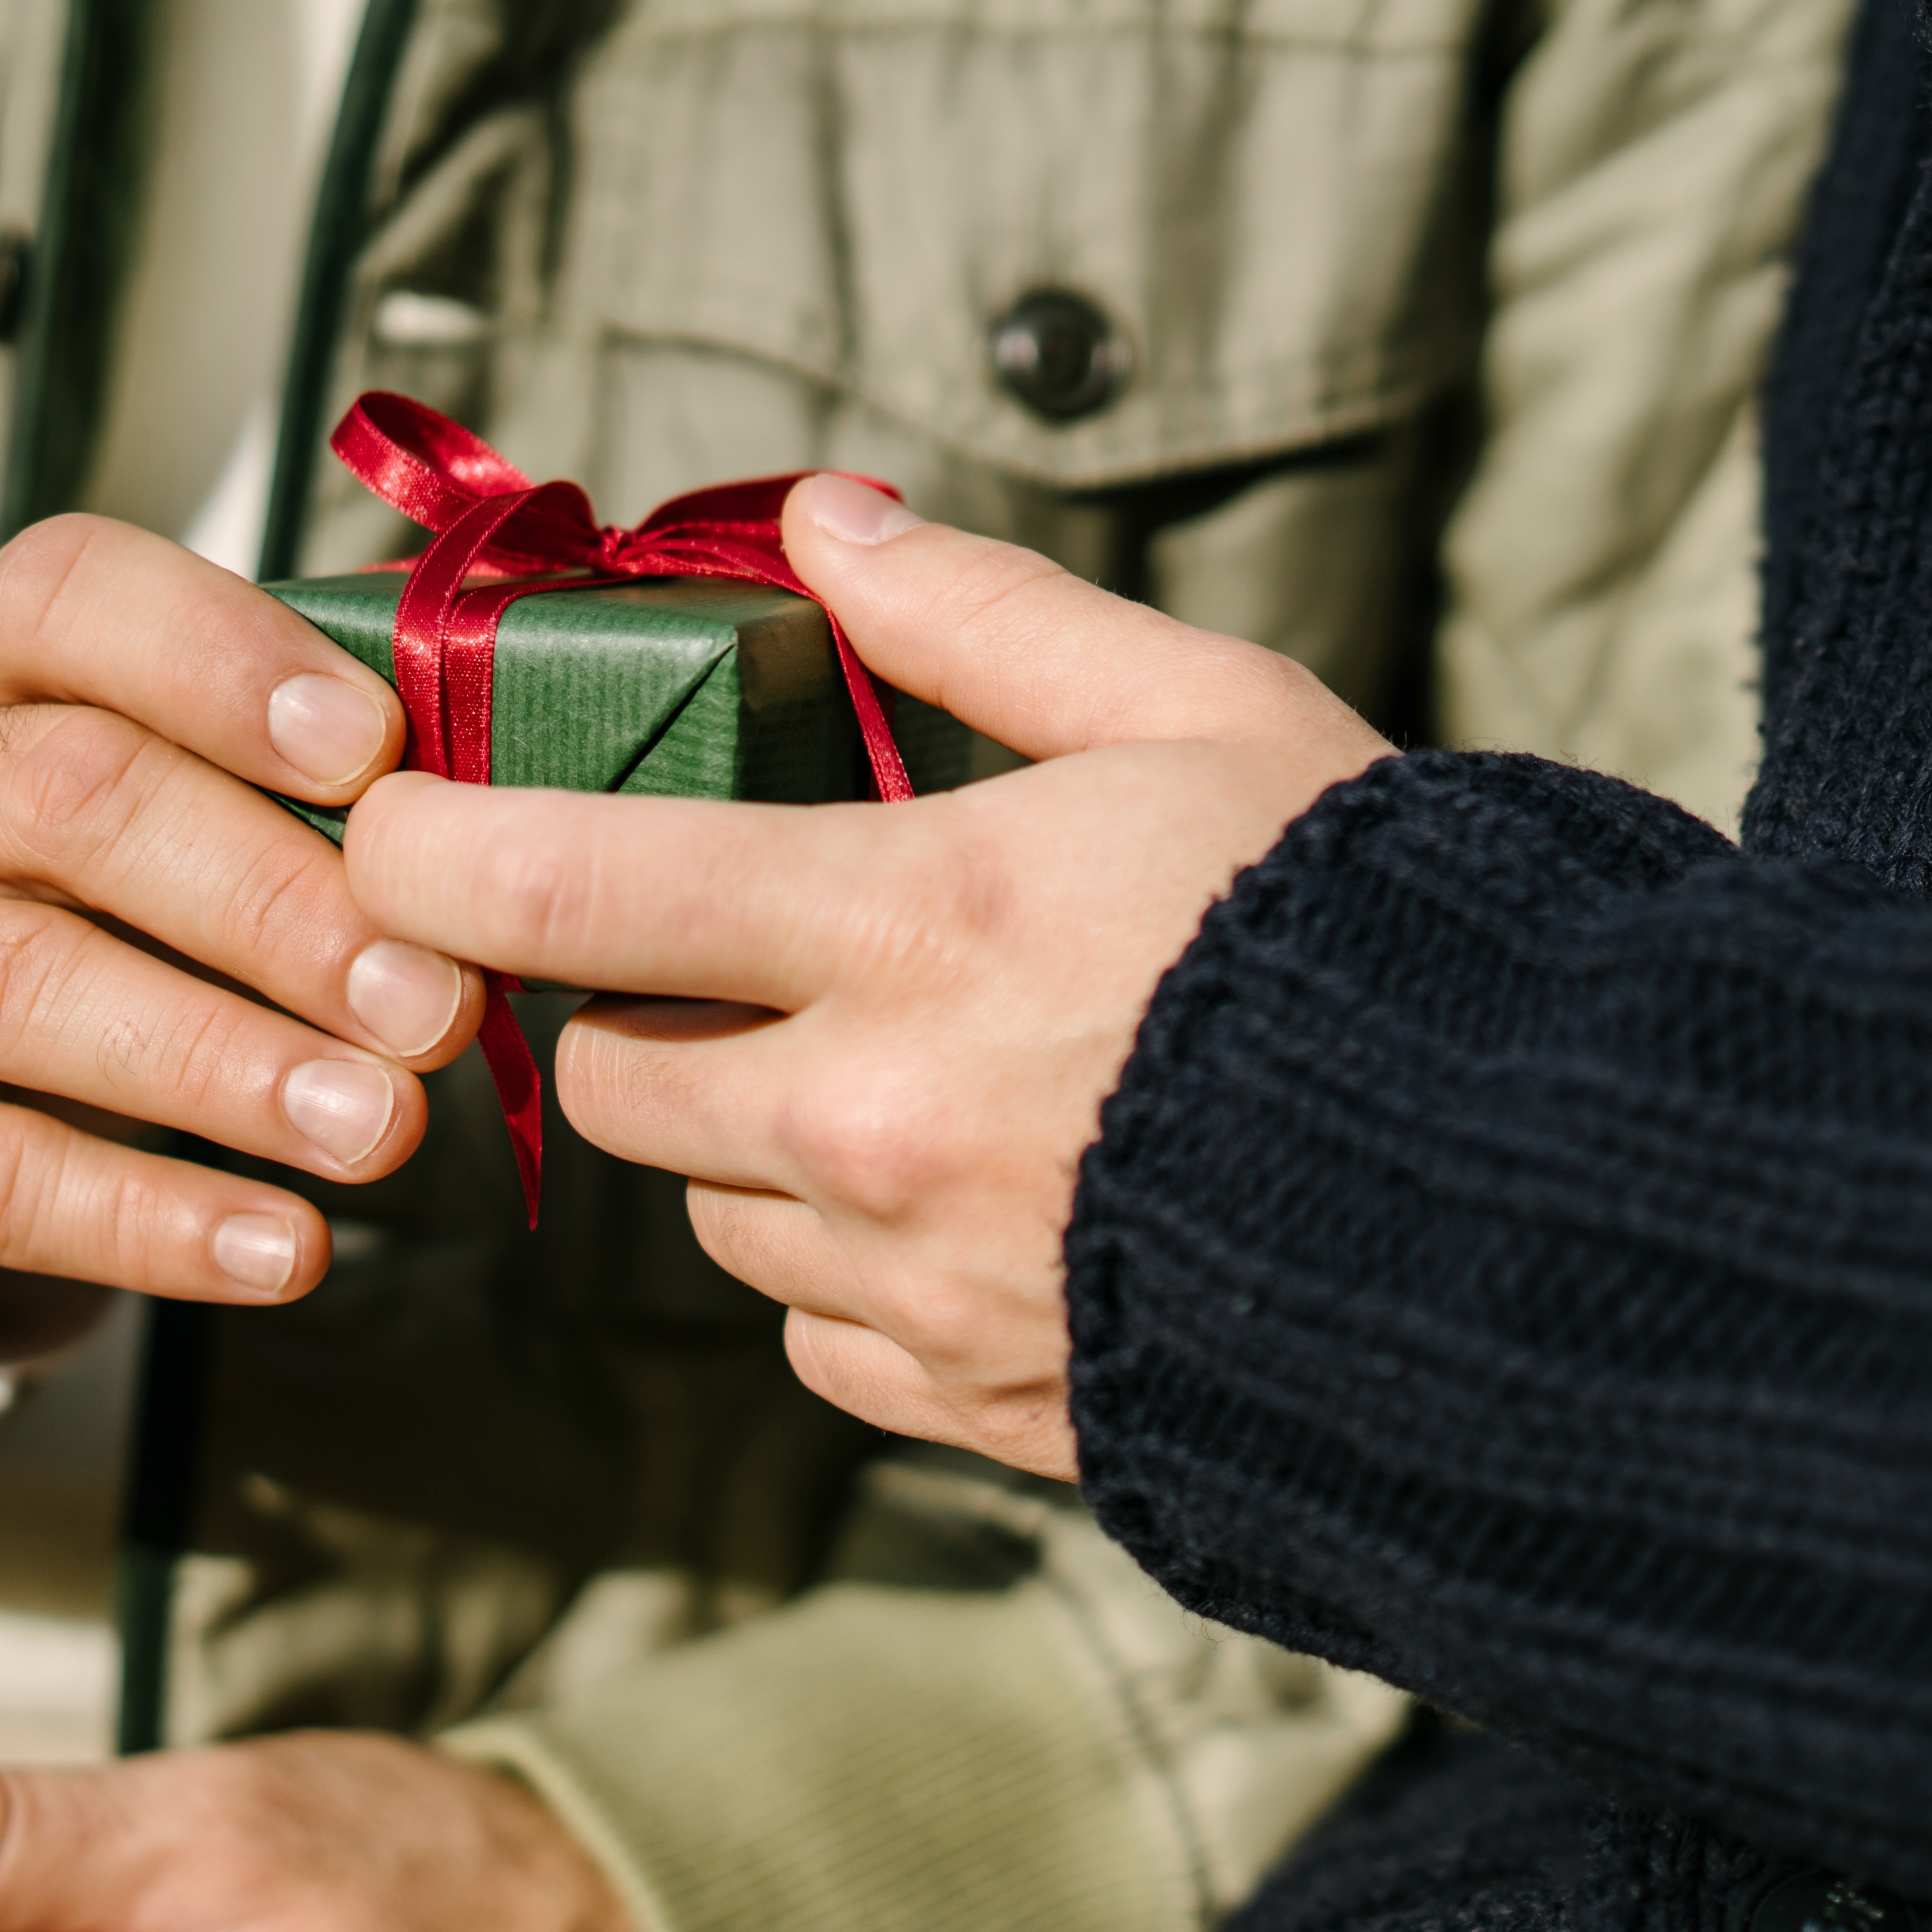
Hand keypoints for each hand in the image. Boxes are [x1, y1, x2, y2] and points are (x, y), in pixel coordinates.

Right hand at [0, 515, 489, 1332]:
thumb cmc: (32, 919)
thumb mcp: (116, 810)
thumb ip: (275, 772)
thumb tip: (506, 748)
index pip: (63, 595)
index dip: (223, 659)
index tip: (376, 751)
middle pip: (71, 799)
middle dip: (278, 900)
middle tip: (438, 1004)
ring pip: (21, 986)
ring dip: (228, 1064)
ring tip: (386, 1130)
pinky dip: (149, 1224)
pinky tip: (285, 1253)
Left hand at [343, 481, 1390, 1475]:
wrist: (1526, 1211)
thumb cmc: (1373, 939)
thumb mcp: (1207, 717)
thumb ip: (988, 623)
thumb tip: (822, 527)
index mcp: (916, 927)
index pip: (561, 890)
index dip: (429, 854)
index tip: (404, 830)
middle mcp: (878, 1123)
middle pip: (608, 1079)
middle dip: (644, 1011)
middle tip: (762, 954)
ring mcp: (918, 1285)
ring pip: (716, 1218)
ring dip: (762, 1147)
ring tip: (921, 1084)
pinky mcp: (974, 1404)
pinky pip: (821, 1345)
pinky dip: (854, 1279)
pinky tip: (976, 1211)